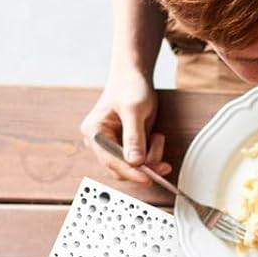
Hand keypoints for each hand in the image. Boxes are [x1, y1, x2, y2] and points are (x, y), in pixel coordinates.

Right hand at [79, 66, 169, 185]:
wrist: (134, 77)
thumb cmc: (129, 87)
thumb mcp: (133, 110)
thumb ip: (134, 137)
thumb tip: (135, 161)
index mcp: (94, 132)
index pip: (111, 161)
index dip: (131, 172)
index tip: (148, 179)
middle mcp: (100, 142)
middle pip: (121, 169)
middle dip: (144, 167)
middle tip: (163, 162)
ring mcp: (113, 145)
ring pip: (133, 168)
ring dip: (151, 159)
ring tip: (157, 137)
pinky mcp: (125, 146)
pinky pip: (140, 162)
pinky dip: (152, 155)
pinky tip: (155, 139)